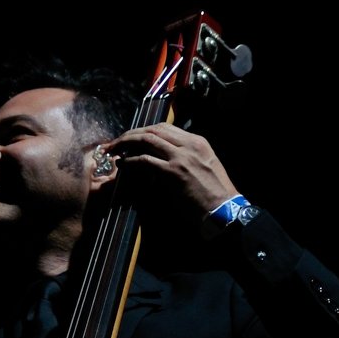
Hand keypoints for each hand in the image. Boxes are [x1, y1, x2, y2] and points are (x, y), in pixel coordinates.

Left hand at [106, 123, 239, 216]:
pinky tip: (122, 164)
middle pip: (153, 129)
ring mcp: (181, 157)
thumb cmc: (215, 193)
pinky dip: (130, 161)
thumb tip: (164, 159)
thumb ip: (187, 157)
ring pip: (147, 139)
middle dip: (131, 133)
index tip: (132, 137)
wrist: (224, 209)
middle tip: (117, 142)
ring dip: (126, 143)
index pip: (165, 128)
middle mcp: (189, 145)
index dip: (145, 131)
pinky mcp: (173, 172)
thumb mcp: (205, 166)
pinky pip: (145, 160)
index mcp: (197, 142)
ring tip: (114, 150)